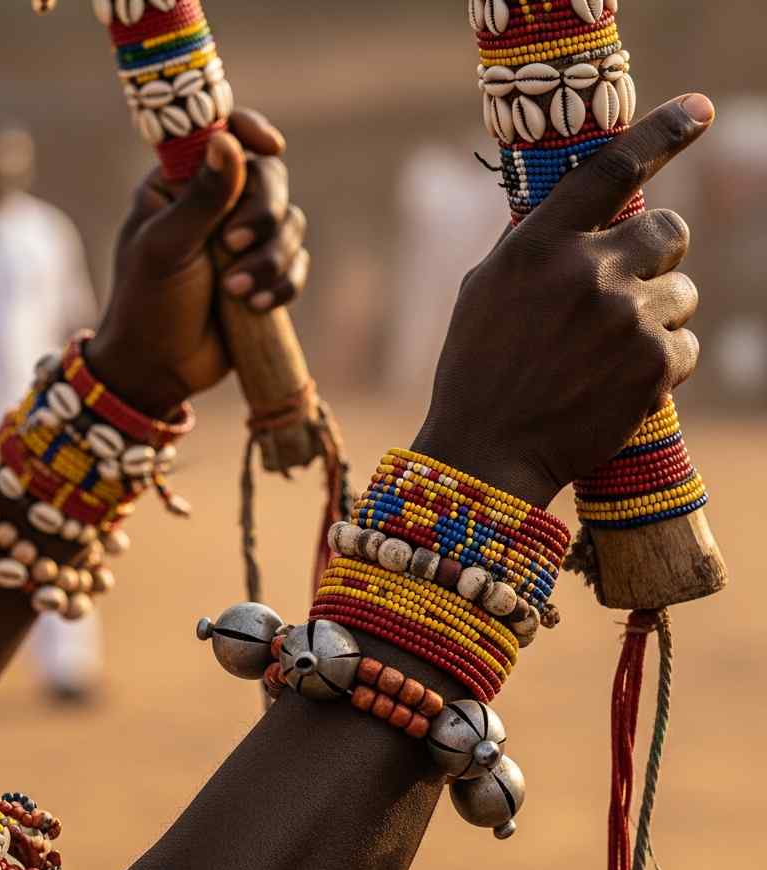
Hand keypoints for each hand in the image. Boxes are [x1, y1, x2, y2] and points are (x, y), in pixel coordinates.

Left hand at [88, 110, 308, 416]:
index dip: (251, 132)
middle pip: (270, 179)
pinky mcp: (264, 276)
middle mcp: (216, 205)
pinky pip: (296, 264)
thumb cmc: (148, 303)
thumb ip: (201, 197)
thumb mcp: (167, 247)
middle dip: (263, 213)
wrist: (158, 367)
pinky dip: (284, 283)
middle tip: (234, 244)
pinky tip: (256, 306)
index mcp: (180, 184)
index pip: (223, 135)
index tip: (271, 147)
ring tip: (237, 292)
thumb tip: (227, 141)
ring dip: (271, 258)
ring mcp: (244, 241)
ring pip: (290, 224)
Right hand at [414, 94, 714, 506]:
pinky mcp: (653, 365)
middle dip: (656, 257)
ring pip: (683, 293)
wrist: (486, 453)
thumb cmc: (476, 373)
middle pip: (669, 229)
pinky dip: (661, 366)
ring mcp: (624, 317)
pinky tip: (618, 387)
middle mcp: (585, 270)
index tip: (699, 111)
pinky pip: (685, 346)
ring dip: (656, 318)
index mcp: (537, 245)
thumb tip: (575, 213)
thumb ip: (532, 247)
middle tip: (629, 292)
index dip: (662, 132)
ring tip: (607, 357)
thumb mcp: (484, 294)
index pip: (611, 168)